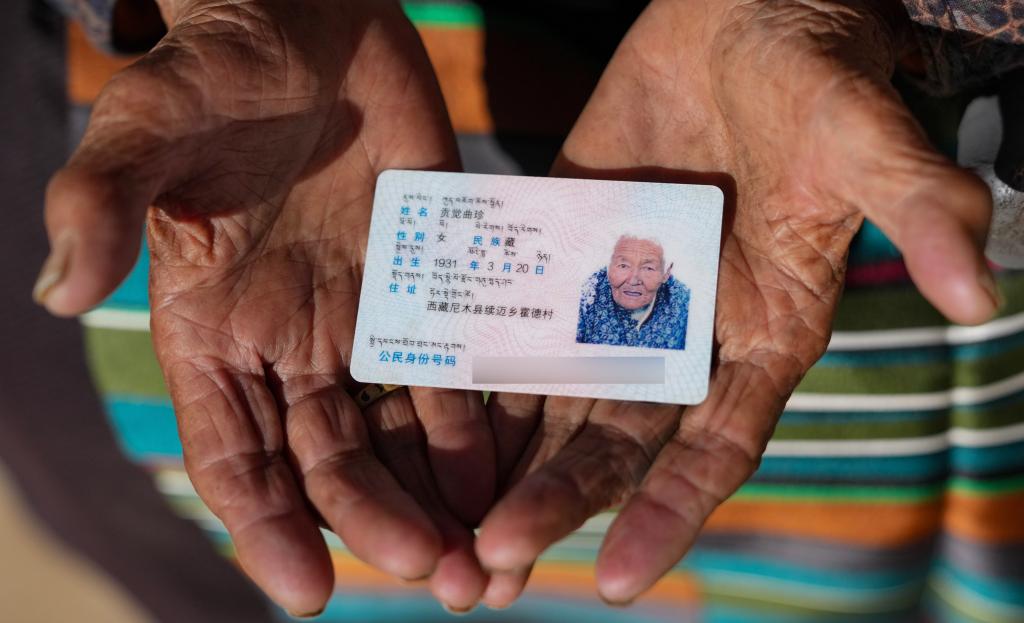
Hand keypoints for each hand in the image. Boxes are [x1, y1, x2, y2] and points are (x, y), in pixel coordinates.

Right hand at [37, 0, 492, 614]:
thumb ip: (104, 201)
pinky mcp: (429, 283)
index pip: (234, 455)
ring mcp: (365, 317)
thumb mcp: (150, 123)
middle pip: (332, 462)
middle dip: (379, 525)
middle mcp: (291, 343)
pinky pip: (457, 368)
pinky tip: (515, 472)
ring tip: (483, 562)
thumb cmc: (218, 65)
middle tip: (435, 581)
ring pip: (400, 434)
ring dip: (441, 499)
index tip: (307, 589)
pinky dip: (481, 423)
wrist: (311, 17)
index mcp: (216, 330)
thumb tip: (60, 294)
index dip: (264, 526)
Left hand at [476, 0, 996, 606]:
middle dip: (557, 501)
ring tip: (448, 534)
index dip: (669, 511)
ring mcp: (618, 295)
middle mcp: (684, 334)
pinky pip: (515, 319)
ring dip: (503, 463)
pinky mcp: (566, 250)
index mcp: (761, 335)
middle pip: (615, 439)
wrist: (745, 13)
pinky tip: (424, 417)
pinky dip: (475, 368)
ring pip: (554, 397)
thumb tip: (981, 293)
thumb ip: (919, 211)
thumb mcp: (869, 142)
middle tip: (492, 567)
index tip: (616, 579)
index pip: (714, 446)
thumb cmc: (819, 77)